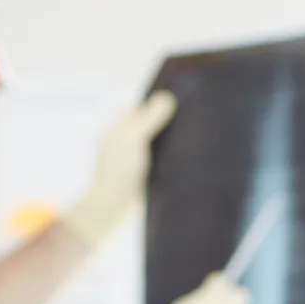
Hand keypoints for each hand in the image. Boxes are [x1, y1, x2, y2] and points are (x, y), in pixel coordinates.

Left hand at [59, 90, 175, 248]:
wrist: (115, 205)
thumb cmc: (120, 169)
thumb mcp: (135, 137)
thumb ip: (150, 117)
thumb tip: (167, 97)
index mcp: (116, 127)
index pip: (139, 108)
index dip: (156, 104)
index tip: (178, 101)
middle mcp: (122, 141)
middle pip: (148, 124)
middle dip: (165, 122)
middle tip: (188, 118)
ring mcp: (132, 158)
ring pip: (154, 142)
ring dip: (168, 141)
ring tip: (189, 136)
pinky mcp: (142, 175)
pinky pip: (158, 159)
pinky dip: (168, 156)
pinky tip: (183, 156)